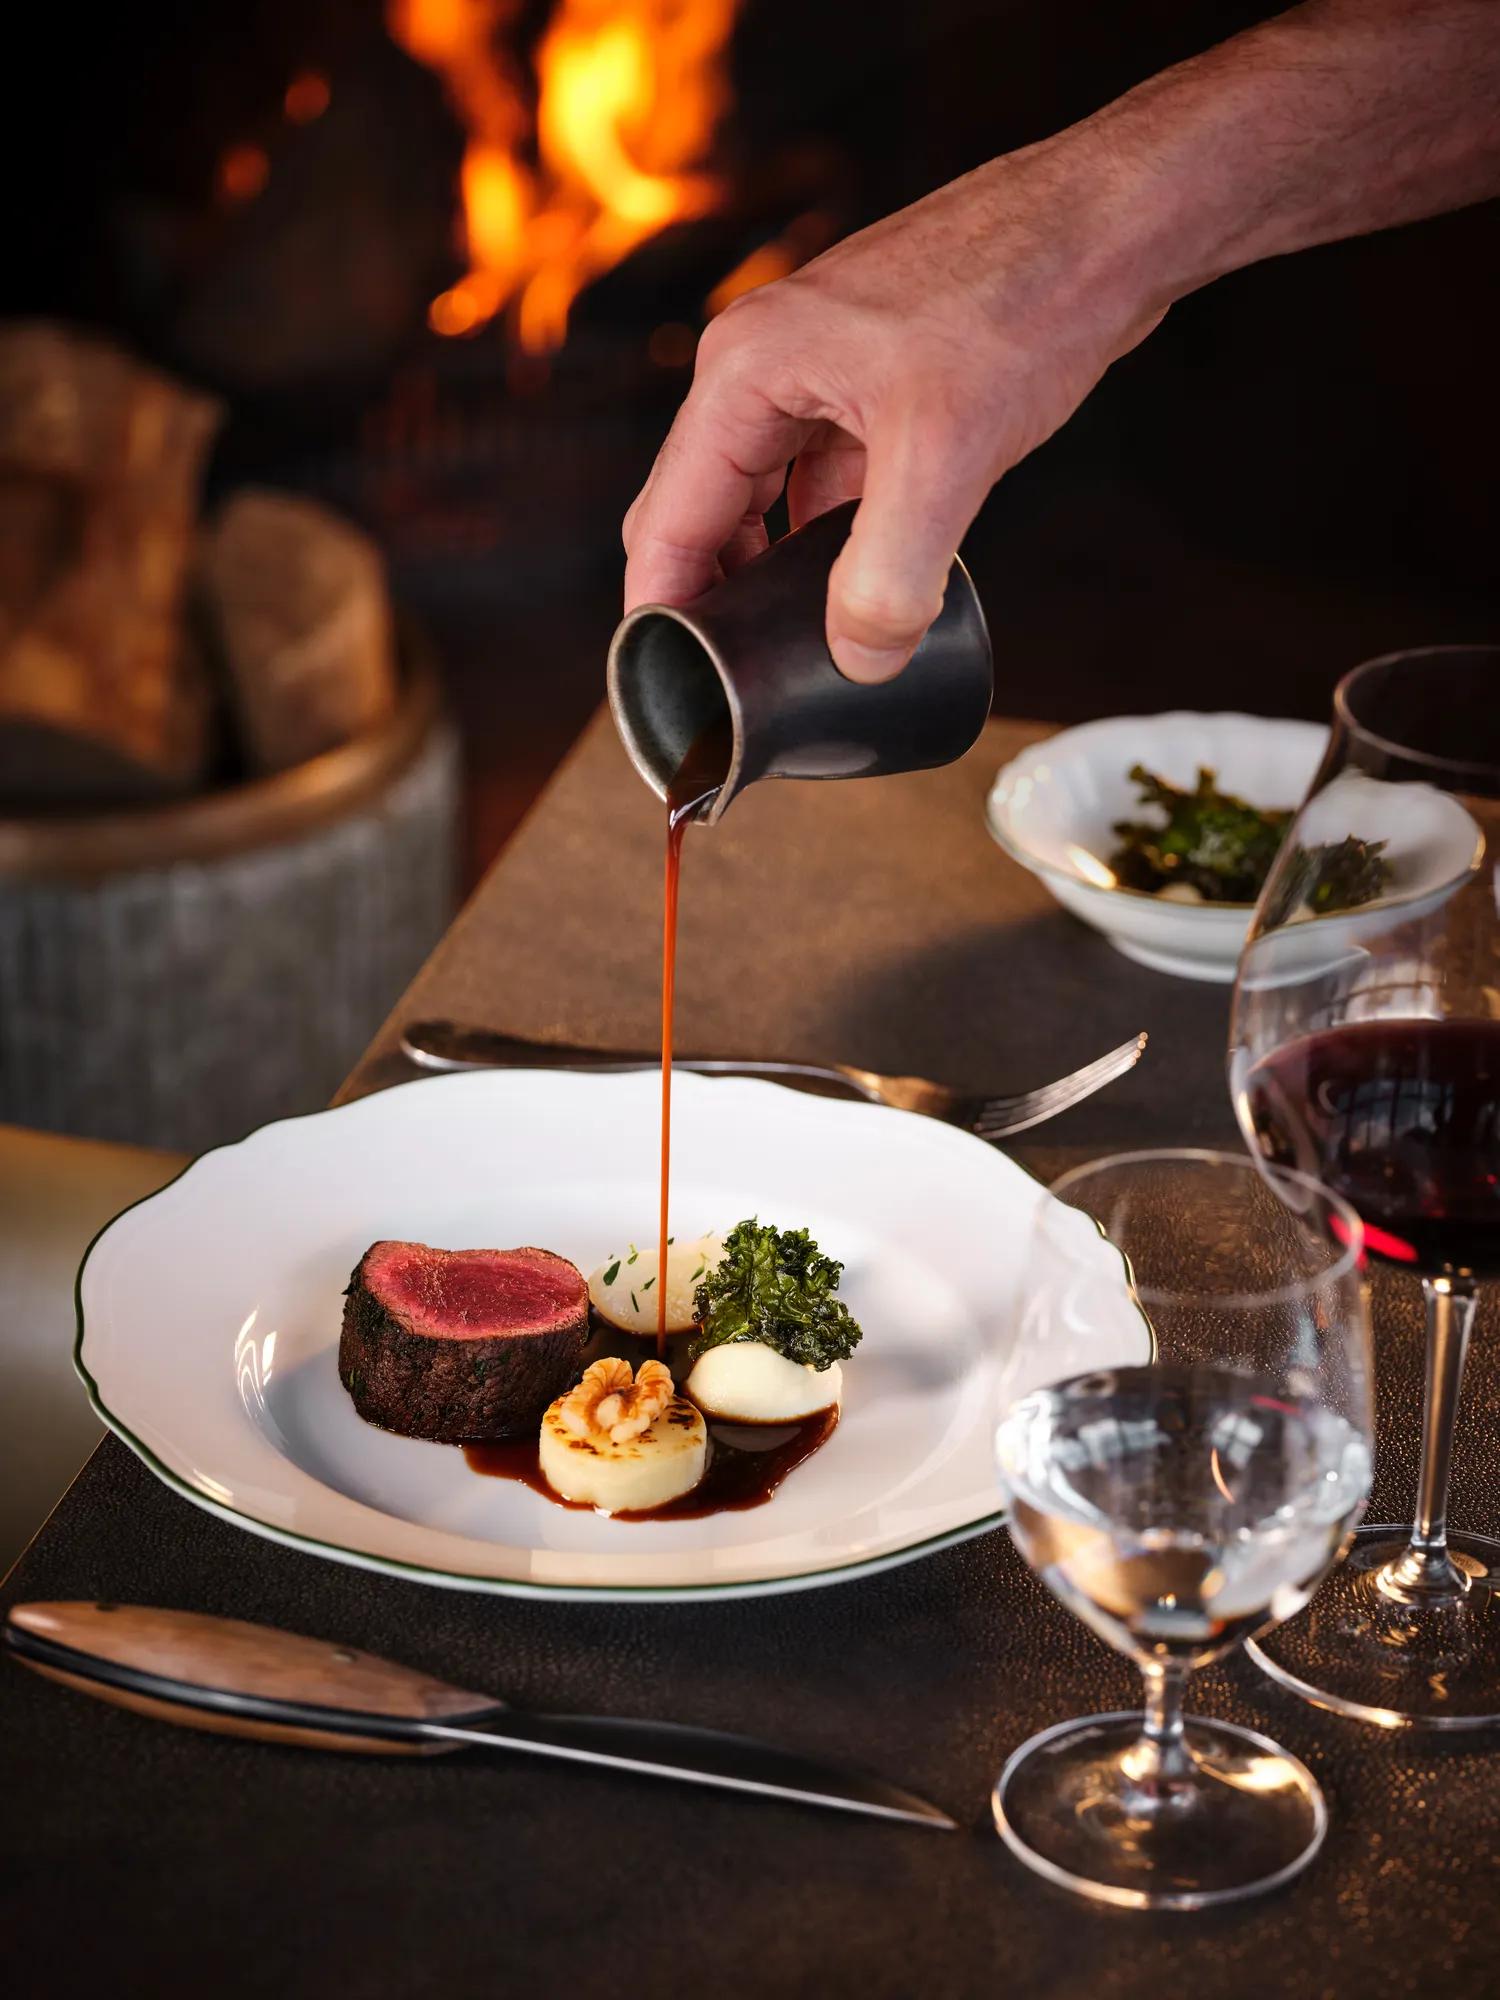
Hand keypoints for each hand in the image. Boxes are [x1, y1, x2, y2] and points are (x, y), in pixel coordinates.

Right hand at [623, 136, 1167, 681]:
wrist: (1109, 224)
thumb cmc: (1022, 298)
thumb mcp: (947, 456)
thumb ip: (890, 576)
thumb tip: (859, 660)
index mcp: (745, 375)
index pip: (667, 521)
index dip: (662, 613)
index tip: (674, 688)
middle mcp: (763, 369)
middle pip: (701, 512)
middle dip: (712, 598)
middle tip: (738, 682)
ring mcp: (814, 372)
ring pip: (761, 499)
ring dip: (772, 571)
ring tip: (795, 646)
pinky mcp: (868, 383)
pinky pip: (818, 479)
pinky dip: (827, 536)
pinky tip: (865, 580)